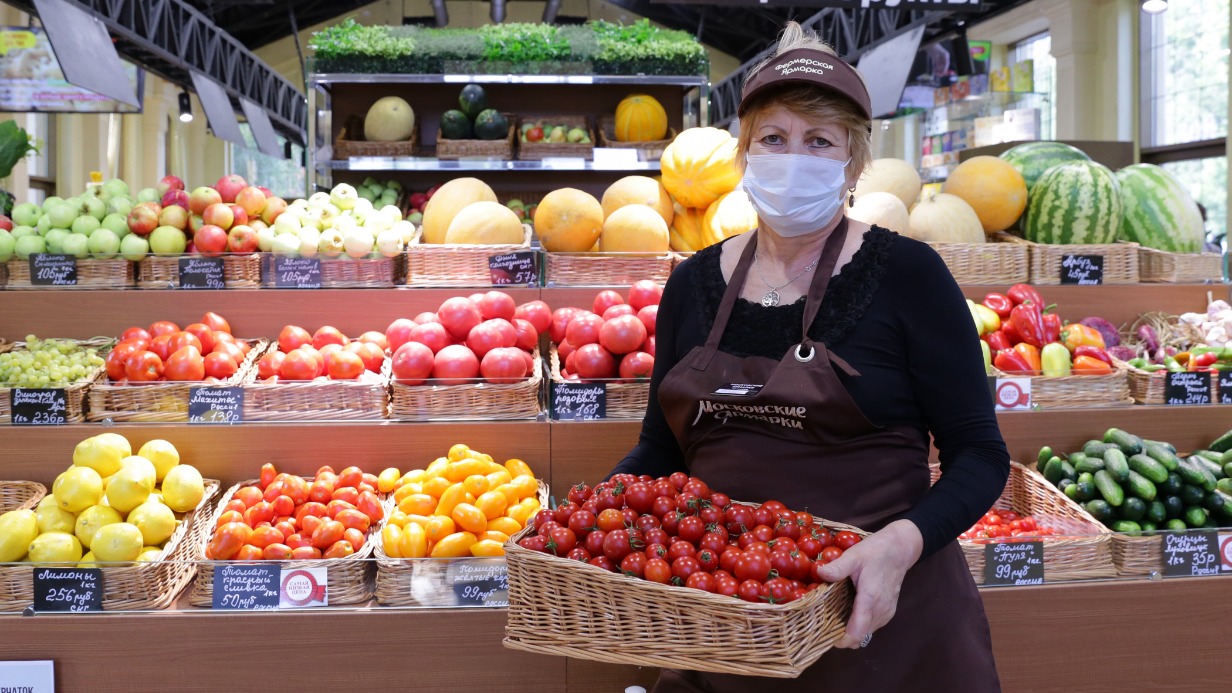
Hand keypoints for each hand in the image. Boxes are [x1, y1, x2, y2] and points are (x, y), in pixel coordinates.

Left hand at [818, 519, 922, 648]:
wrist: (899, 549)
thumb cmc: (876, 552)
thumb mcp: (854, 556)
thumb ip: (837, 567)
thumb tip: (819, 573)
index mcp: (870, 599)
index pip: (857, 632)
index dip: (842, 640)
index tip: (827, 637)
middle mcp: (881, 610)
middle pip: (860, 636)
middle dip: (843, 636)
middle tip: (825, 624)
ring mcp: (887, 612)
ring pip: (867, 633)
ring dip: (852, 631)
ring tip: (835, 618)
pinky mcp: (889, 611)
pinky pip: (872, 626)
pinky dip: (860, 625)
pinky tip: (849, 612)